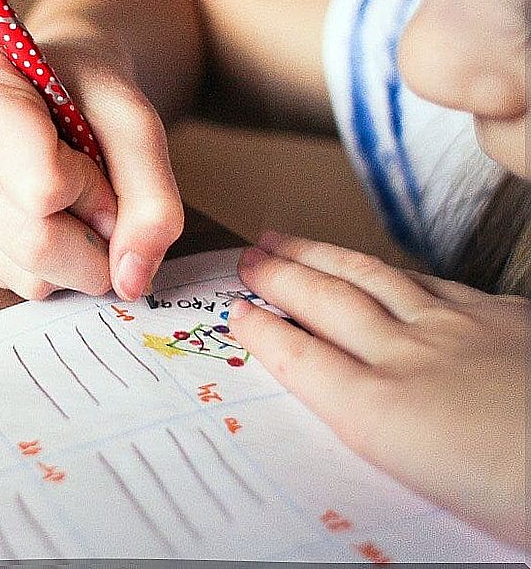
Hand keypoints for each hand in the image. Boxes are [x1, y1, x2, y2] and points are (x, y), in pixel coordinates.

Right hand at [0, 46, 182, 299]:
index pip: (41, 185)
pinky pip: (16, 285)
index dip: (93, 189)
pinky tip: (47, 216)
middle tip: (108, 204)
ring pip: (27, 275)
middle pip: (32, 241)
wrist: (54, 88)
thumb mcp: (134, 122)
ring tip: (73, 201)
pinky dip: (53, 266)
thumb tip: (131, 280)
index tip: (102, 161)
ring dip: (77, 256)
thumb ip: (151, 196)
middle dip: (95, 240)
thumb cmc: (87, 93)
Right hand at [228, 231, 527, 545]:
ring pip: (372, 280)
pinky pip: (431, 282)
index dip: (262, 331)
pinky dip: (394, 271)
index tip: (236, 312)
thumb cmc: (525, 496)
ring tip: (290, 241)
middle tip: (249, 257)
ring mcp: (458, 329)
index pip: (301, 360)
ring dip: (323, 258)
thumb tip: (357, 418)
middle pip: (327, 305)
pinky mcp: (504, 316)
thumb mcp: (434, 492)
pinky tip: (387, 269)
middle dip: (280, 278)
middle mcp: (410, 360)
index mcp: (383, 414)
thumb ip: (386, 439)